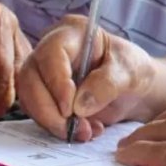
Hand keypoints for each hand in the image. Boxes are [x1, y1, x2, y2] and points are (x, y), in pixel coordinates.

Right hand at [17, 15, 155, 140]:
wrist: (136, 90)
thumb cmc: (133, 70)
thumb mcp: (130, 72)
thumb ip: (107, 84)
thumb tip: (79, 106)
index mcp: (72, 32)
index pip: (51, 53)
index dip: (56, 81)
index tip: (69, 109)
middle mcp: (51, 49)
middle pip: (30, 77)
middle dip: (48, 109)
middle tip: (72, 129)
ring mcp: (44, 73)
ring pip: (29, 98)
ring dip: (52, 122)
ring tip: (84, 133)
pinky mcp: (45, 95)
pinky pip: (38, 113)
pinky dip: (56, 127)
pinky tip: (83, 132)